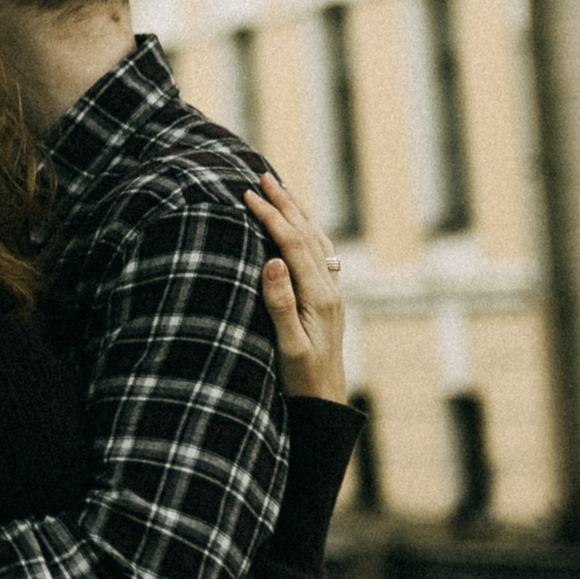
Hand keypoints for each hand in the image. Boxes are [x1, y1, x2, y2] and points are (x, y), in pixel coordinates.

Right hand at [244, 174, 347, 402]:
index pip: (293, 244)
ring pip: (316, 239)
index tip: (247, 195)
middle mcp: (330, 287)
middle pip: (307, 233)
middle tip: (262, 176)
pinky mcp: (328, 298)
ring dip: (297, 211)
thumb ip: (280, 303)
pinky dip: (306, 230)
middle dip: (285, 203)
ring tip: (280, 189)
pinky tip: (298, 226)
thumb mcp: (287, 346)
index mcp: (318, 296)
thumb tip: (271, 260)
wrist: (327, 402)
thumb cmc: (301, 379)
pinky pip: (319, 252)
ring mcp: (332, 291)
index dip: (271, 216)